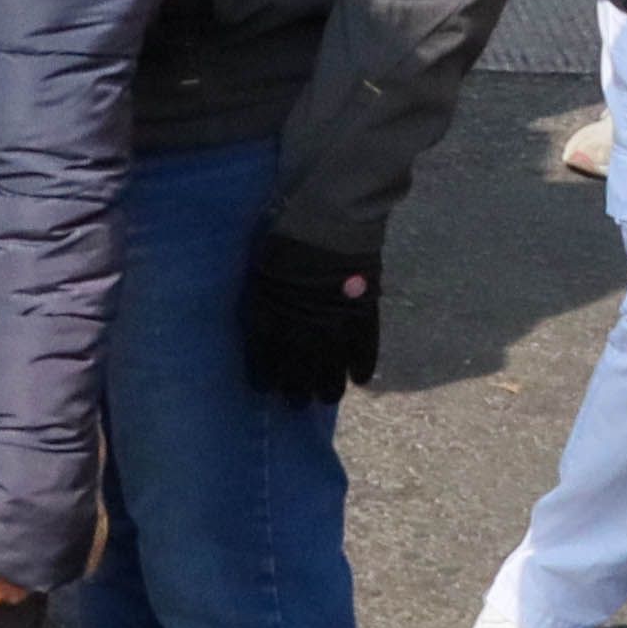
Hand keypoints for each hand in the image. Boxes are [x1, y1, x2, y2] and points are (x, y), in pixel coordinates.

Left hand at [233, 230, 384, 404]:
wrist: (329, 226)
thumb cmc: (287, 240)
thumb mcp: (262, 273)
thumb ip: (265, 304)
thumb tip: (268, 325)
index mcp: (267, 322)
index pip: (262, 365)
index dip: (264, 380)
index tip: (266, 388)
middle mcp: (298, 337)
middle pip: (296, 379)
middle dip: (295, 395)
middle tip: (296, 401)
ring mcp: (333, 333)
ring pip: (330, 378)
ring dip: (327, 391)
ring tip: (326, 397)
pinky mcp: (362, 324)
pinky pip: (364, 358)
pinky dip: (361, 371)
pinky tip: (358, 379)